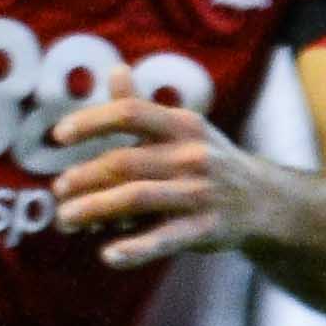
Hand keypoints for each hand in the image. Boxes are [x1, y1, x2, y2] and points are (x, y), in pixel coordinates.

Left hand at [49, 95, 288, 268]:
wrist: (266, 200)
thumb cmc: (213, 160)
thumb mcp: (185, 128)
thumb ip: (143, 105)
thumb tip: (114, 69)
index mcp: (184, 125)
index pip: (131, 112)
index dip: (91, 121)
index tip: (59, 136)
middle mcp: (193, 155)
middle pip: (124, 162)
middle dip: (83, 177)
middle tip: (59, 190)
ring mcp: (200, 193)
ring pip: (136, 198)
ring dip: (93, 209)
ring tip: (65, 219)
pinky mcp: (206, 229)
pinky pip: (165, 239)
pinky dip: (135, 249)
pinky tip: (108, 256)